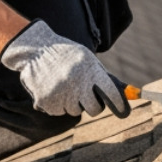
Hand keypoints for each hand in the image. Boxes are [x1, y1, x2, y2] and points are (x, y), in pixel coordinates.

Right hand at [0, 21, 129, 118]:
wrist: (36, 50)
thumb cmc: (66, 55)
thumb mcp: (86, 59)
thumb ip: (102, 77)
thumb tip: (126, 93)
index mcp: (89, 70)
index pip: (110, 93)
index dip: (119, 104)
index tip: (124, 111)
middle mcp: (76, 84)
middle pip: (94, 109)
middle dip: (93, 105)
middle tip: (87, 96)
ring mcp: (60, 94)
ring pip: (75, 111)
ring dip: (73, 103)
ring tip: (65, 86)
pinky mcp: (46, 102)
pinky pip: (59, 112)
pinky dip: (58, 104)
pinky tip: (53, 89)